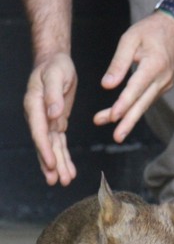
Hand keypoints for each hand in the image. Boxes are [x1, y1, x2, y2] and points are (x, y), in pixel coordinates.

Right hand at [24, 53, 77, 185]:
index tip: (51, 164)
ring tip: (65, 181)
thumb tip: (54, 113)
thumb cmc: (55, 66)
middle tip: (57, 181)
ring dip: (58, 164)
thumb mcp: (56, 75)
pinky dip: (64, 156)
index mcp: (34, 105)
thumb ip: (53, 94)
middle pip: (44, 144)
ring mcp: (46, 122)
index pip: (39, 131)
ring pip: (52, 147)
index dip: (44, 149)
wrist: (54, 62)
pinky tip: (69, 170)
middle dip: (51, 164)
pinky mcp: (56, 123)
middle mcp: (38, 117)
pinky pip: (60, 143)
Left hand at [93, 11, 173, 141]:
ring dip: (129, 119)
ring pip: (144, 105)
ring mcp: (165, 84)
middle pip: (143, 104)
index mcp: (154, 65)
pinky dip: (136, 109)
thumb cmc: (151, 30)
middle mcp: (162, 78)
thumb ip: (118, 63)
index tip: (113, 117)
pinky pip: (148, 100)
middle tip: (117, 137)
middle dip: (128, 122)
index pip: (136, 88)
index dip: (124, 103)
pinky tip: (125, 117)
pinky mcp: (164, 86)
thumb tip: (106, 86)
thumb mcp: (130, 39)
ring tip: (115, 133)